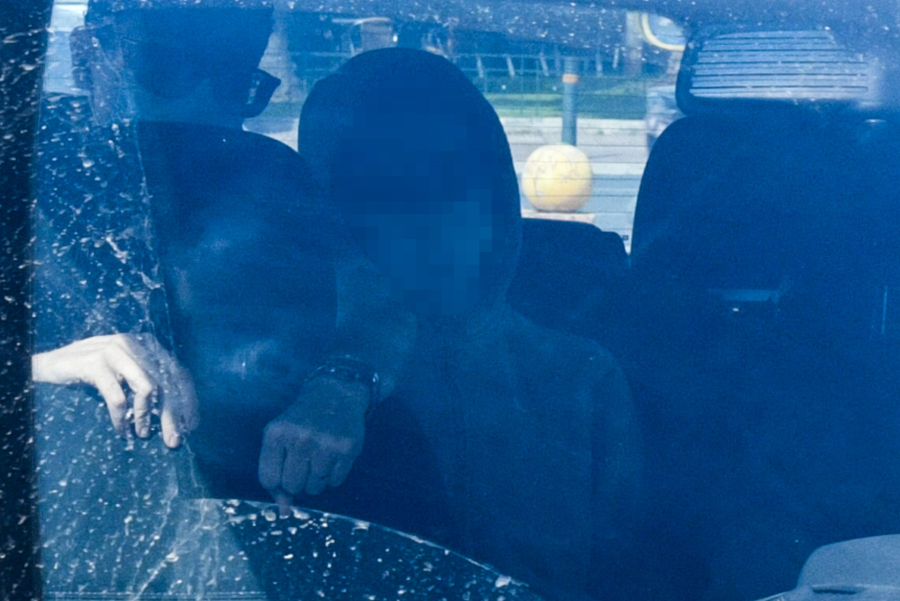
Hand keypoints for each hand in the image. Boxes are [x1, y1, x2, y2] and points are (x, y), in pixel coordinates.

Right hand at [32, 333, 198, 447]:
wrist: (49, 363)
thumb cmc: (91, 371)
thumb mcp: (125, 372)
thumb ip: (148, 382)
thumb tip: (176, 415)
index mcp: (147, 344)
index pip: (177, 373)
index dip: (187, 401)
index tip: (190, 425)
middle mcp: (135, 343)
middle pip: (166, 382)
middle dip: (172, 415)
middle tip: (173, 441)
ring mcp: (116, 350)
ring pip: (147, 388)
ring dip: (147, 416)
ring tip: (143, 434)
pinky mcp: (95, 362)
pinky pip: (118, 397)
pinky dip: (122, 417)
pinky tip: (122, 430)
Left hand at [258, 376, 367, 510]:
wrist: (336, 394)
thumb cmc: (302, 421)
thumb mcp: (280, 438)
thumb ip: (276, 474)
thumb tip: (284, 511)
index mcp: (276, 434)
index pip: (269, 479)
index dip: (277, 481)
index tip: (284, 469)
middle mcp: (300, 439)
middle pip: (292, 486)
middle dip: (297, 479)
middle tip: (304, 460)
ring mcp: (325, 445)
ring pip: (315, 487)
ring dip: (317, 478)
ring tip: (319, 456)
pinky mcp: (347, 449)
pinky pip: (335, 482)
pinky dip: (333, 475)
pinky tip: (333, 456)